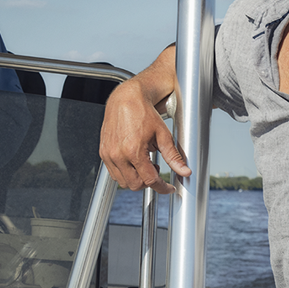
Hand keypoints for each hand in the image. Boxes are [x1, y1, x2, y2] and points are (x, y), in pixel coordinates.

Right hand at [99, 78, 189, 192]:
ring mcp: (108, 155)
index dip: (162, 187)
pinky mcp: (103, 152)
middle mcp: (118, 155)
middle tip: (157, 169)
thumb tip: (184, 171)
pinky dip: (125, 173)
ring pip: (122, 182)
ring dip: (136, 178)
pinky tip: (135, 161)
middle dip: (148, 182)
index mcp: (133, 151)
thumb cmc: (143, 113)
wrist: (125, 99)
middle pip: (135, 185)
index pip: (149, 180)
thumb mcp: (163, 135)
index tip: (169, 188)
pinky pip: (114, 173)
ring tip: (146, 163)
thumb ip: (173, 156)